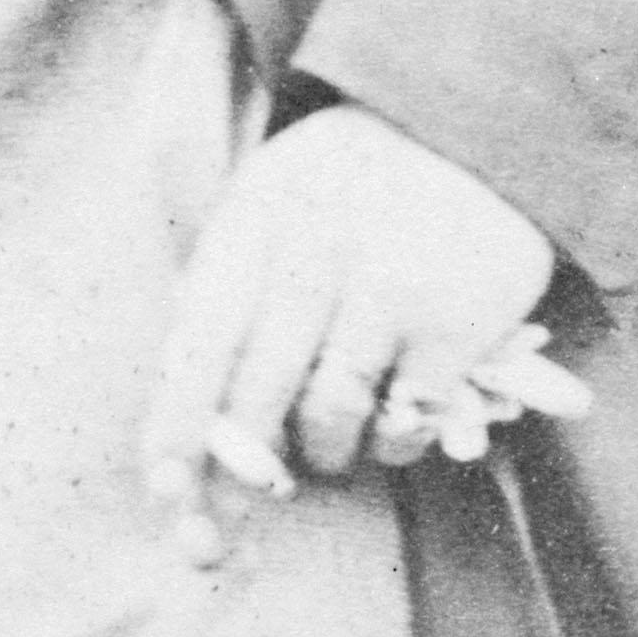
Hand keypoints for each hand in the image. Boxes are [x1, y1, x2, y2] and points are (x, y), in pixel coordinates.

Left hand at [142, 105, 561, 570]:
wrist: (473, 124)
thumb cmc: (351, 180)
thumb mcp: (272, 198)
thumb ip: (226, 280)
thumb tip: (176, 391)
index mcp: (257, 215)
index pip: (200, 337)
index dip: (178, 421)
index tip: (164, 488)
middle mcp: (317, 248)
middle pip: (257, 389)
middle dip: (238, 468)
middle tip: (231, 512)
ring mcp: (392, 286)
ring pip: (328, 415)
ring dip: (320, 453)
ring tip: (326, 448)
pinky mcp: (461, 321)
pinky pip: (405, 421)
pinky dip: (390, 443)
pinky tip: (392, 425)